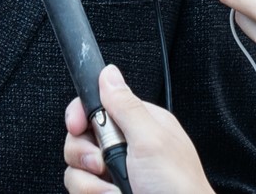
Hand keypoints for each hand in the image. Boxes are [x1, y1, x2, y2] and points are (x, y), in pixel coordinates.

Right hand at [61, 64, 214, 193]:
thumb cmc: (179, 189)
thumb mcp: (151, 140)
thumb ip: (126, 106)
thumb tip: (109, 73)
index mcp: (138, 125)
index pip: (95, 106)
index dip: (80, 116)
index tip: (77, 126)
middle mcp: (125, 148)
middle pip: (79, 138)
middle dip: (85, 155)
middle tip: (103, 165)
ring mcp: (115, 174)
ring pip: (76, 169)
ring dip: (92, 185)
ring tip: (115, 191)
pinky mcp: (106, 193)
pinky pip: (81, 190)